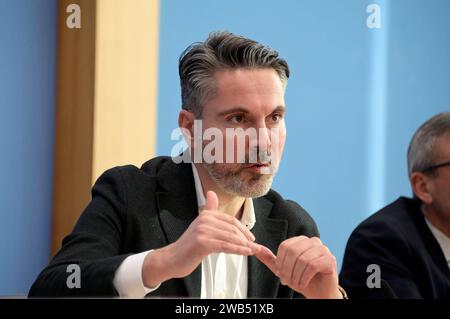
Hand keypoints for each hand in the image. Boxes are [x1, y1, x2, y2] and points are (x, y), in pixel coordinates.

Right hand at [142, 190, 258, 286]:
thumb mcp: (200, 225)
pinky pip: (225, 246)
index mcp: (206, 214)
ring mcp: (203, 231)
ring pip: (230, 238)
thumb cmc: (189, 245)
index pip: (231, 221)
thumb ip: (208, 210)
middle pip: (232, 229)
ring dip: (245, 245)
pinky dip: (238, 250)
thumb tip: (211, 193)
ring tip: (254, 251)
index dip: (243, 230)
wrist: (172, 258)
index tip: (251, 238)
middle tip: (256, 246)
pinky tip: (246, 253)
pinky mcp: (203, 243)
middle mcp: (205, 220)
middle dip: (246, 238)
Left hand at [255, 236, 340, 298]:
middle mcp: (313, 241)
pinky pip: (312, 265)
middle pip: (293, 251)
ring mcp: (323, 249)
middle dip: (287, 269)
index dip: (280, 262)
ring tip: (296, 283)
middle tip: (286, 281)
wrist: (319, 293)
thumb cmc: (303, 280)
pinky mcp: (330, 259)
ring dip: (296, 275)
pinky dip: (304, 278)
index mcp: (301, 240)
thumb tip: (255, 248)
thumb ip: (270, 258)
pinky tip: (303, 283)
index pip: (285, 245)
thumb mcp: (283, 269)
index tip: (280, 274)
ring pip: (302, 259)